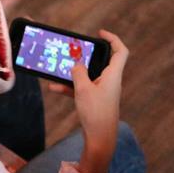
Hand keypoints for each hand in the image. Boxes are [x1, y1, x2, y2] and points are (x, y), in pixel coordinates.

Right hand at [65, 30, 128, 172]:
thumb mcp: (83, 89)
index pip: (120, 51)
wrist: (100, 138)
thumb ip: (78, 72)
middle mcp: (110, 81)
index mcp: (113, 75)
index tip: (99, 33)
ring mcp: (102, 91)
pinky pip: (82, 88)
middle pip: (102, 61)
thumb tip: (77, 64)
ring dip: (74, 72)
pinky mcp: (95, 100)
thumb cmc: (95, 113)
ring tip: (58, 67)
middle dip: (87, 54)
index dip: (112, 39)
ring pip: (88, 75)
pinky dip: (69, 86)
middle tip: (75, 49)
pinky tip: (53, 87)